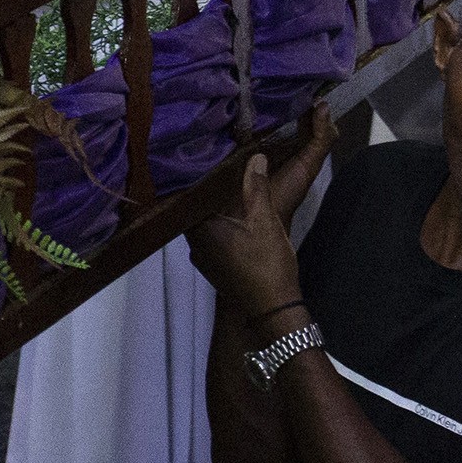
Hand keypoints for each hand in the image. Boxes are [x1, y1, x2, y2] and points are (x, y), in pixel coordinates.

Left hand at [188, 106, 334, 321]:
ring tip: (226, 181)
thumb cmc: (265, 263)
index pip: (188, 195)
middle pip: (195, 208)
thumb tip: (256, 157)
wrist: (273, 308)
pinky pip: (213, 236)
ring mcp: (203, 257)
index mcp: (199, 229)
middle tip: (217, 162)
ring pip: (204, 223)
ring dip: (214, 206)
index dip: (195, 175)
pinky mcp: (215, 266)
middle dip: (207, 189)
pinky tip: (233, 211)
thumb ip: (256, 186)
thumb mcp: (264, 220)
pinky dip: (221, 222)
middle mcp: (194, 243)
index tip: (200, 154)